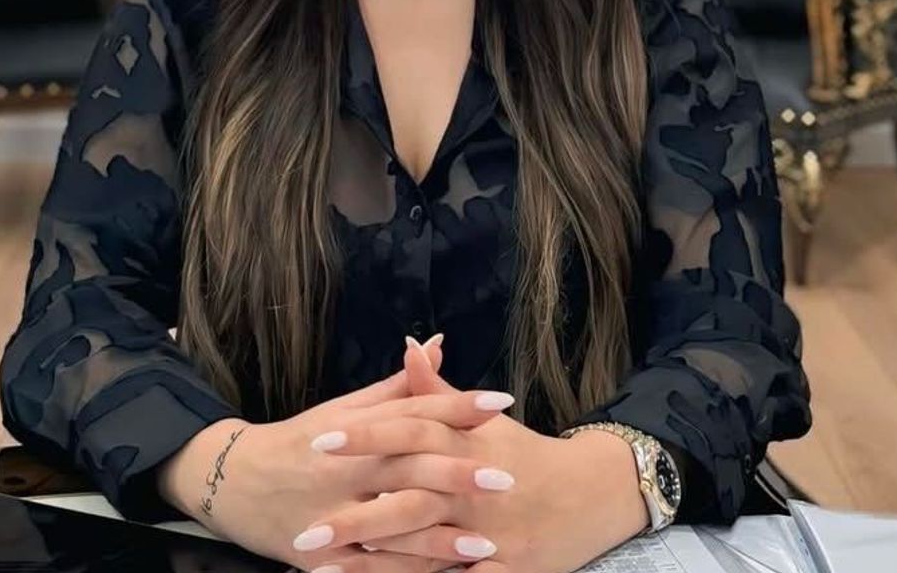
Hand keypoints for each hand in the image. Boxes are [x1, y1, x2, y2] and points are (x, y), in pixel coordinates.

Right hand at [158, 338, 516, 571]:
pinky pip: (369, 568)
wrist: (230, 483)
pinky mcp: (320, 556)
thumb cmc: (297, 442)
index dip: (456, 406)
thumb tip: (437, 344)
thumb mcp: (341, 409)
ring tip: (487, 544)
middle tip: (505, 478)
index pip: (410, 412)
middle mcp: (341, 469)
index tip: (500, 402)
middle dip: (455, 474)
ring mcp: (329, 514)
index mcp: (350, 429)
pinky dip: (407, 572)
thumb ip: (397, 386)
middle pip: (405, 468)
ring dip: (439, 537)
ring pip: (390, 526)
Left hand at [311, 352, 649, 572]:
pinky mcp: (507, 567)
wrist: (592, 493)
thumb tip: (409, 346)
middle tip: (305, 531)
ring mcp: (493, 531)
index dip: (364, 436)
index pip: (408, 431)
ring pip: (427, 550)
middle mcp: (477, 487)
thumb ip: (436, 389)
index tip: (318, 441)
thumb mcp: (481, 420)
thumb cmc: (524, 452)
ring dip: (377, 563)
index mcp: (466, 443)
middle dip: (354, 520)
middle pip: (407, 500)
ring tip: (329, 568)